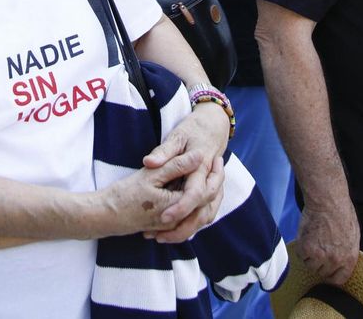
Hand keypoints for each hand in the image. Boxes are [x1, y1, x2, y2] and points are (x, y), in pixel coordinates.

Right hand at [98, 148, 209, 237]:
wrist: (105, 215)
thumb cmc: (125, 194)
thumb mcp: (151, 174)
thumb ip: (176, 165)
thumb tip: (199, 156)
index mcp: (177, 205)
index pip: (207, 192)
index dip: (215, 174)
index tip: (216, 157)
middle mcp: (178, 220)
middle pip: (207, 204)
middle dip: (215, 185)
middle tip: (218, 164)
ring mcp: (172, 226)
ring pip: (200, 213)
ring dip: (208, 196)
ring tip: (210, 175)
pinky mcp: (165, 227)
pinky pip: (189, 218)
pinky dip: (196, 204)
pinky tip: (192, 189)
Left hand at [140, 103, 229, 242]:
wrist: (213, 126)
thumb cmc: (193, 130)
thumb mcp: (176, 136)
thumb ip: (163, 151)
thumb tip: (148, 162)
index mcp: (202, 167)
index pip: (195, 193)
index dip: (180, 208)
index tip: (163, 218)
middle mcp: (210, 180)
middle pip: (203, 212)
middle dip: (182, 228)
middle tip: (158, 237)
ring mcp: (213, 187)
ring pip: (205, 216)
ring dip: (186, 230)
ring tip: (161, 238)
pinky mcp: (211, 192)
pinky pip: (205, 213)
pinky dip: (192, 224)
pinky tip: (172, 230)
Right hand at [295, 196, 360, 284]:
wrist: (328, 201)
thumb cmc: (342, 213)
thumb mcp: (353, 236)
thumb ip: (346, 253)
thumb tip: (340, 261)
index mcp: (349, 258)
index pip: (339, 279)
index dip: (331, 275)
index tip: (327, 269)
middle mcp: (335, 260)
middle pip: (322, 273)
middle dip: (320, 263)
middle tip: (318, 249)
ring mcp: (320, 256)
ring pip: (310, 266)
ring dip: (309, 257)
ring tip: (312, 241)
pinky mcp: (306, 248)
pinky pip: (300, 256)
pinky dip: (301, 248)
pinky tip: (306, 236)